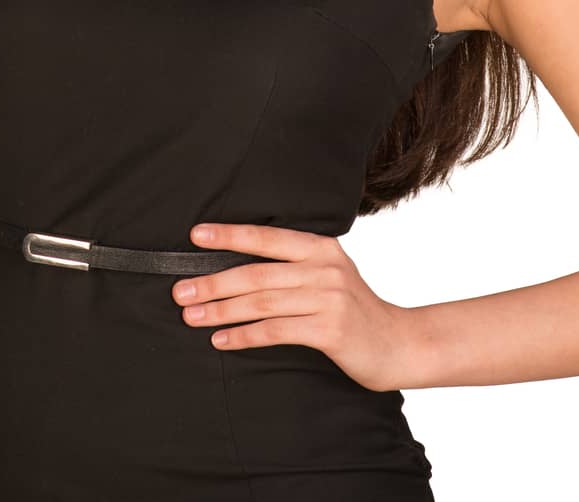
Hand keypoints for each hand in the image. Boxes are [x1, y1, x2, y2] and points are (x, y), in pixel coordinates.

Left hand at [172, 221, 421, 391]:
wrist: (398, 343)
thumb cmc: (352, 309)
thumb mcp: (327, 274)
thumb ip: (291, 266)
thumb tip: (233, 265)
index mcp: (320, 247)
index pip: (266, 237)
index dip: (228, 235)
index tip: (195, 236)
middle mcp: (324, 268)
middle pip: (256, 273)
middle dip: (213, 282)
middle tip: (180, 290)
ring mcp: (328, 298)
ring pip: (261, 302)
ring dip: (221, 311)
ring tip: (191, 316)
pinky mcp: (330, 330)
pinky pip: (275, 331)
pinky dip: (243, 335)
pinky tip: (221, 340)